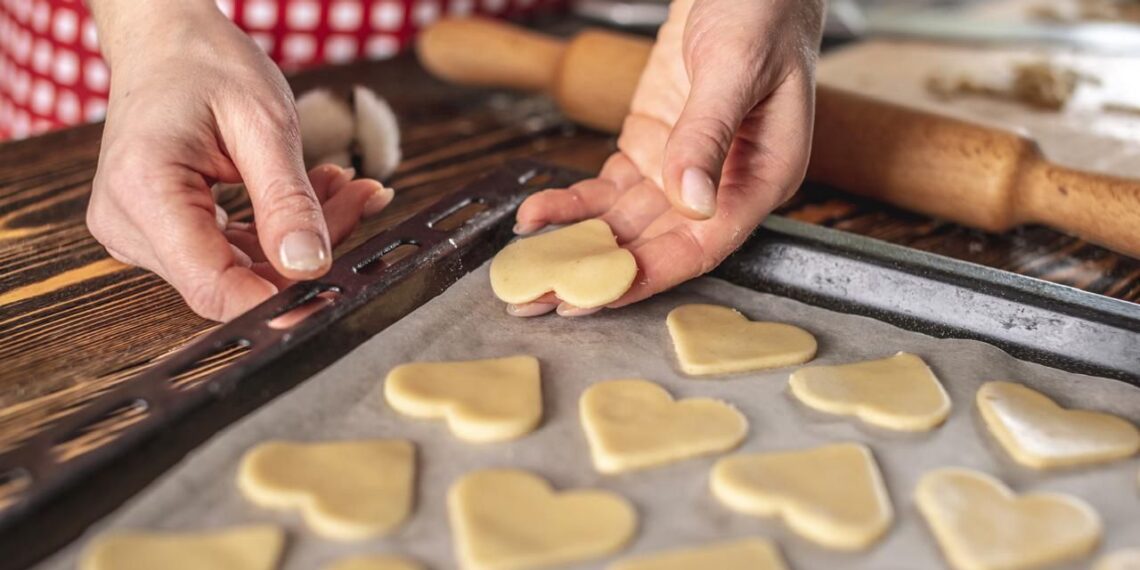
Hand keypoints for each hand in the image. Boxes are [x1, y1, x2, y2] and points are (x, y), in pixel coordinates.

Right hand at [85, 1, 392, 320]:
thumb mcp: (264, 123)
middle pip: (233, 277)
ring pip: (240, 269)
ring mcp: (140, 233)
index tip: (333, 292)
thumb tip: (310, 266)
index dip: (275, 301)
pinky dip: (279, 230)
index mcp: (144, 191)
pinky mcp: (161, 233)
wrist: (166, 42)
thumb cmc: (204, 64)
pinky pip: (231, 253)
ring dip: (301, 237)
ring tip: (343, 185)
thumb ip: (288, 200)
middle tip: (361, 199)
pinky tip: (315, 194)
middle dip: (307, 252)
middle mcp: (129, 223)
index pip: (212, 284)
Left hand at [511, 0, 823, 316]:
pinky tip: (536, 215)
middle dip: (597, 273)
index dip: (648, 275)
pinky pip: (609, 189)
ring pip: (625, 222)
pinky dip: (573, 203)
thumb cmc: (762, 10)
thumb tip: (692, 201)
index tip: (596, 296)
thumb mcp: (736, 66)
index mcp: (762, 176)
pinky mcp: (653, 148)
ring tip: (525, 268)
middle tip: (540, 299)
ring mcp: (683, 168)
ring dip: (577, 245)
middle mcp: (723, 185)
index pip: (703, 245)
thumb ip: (709, 132)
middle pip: (656, 245)